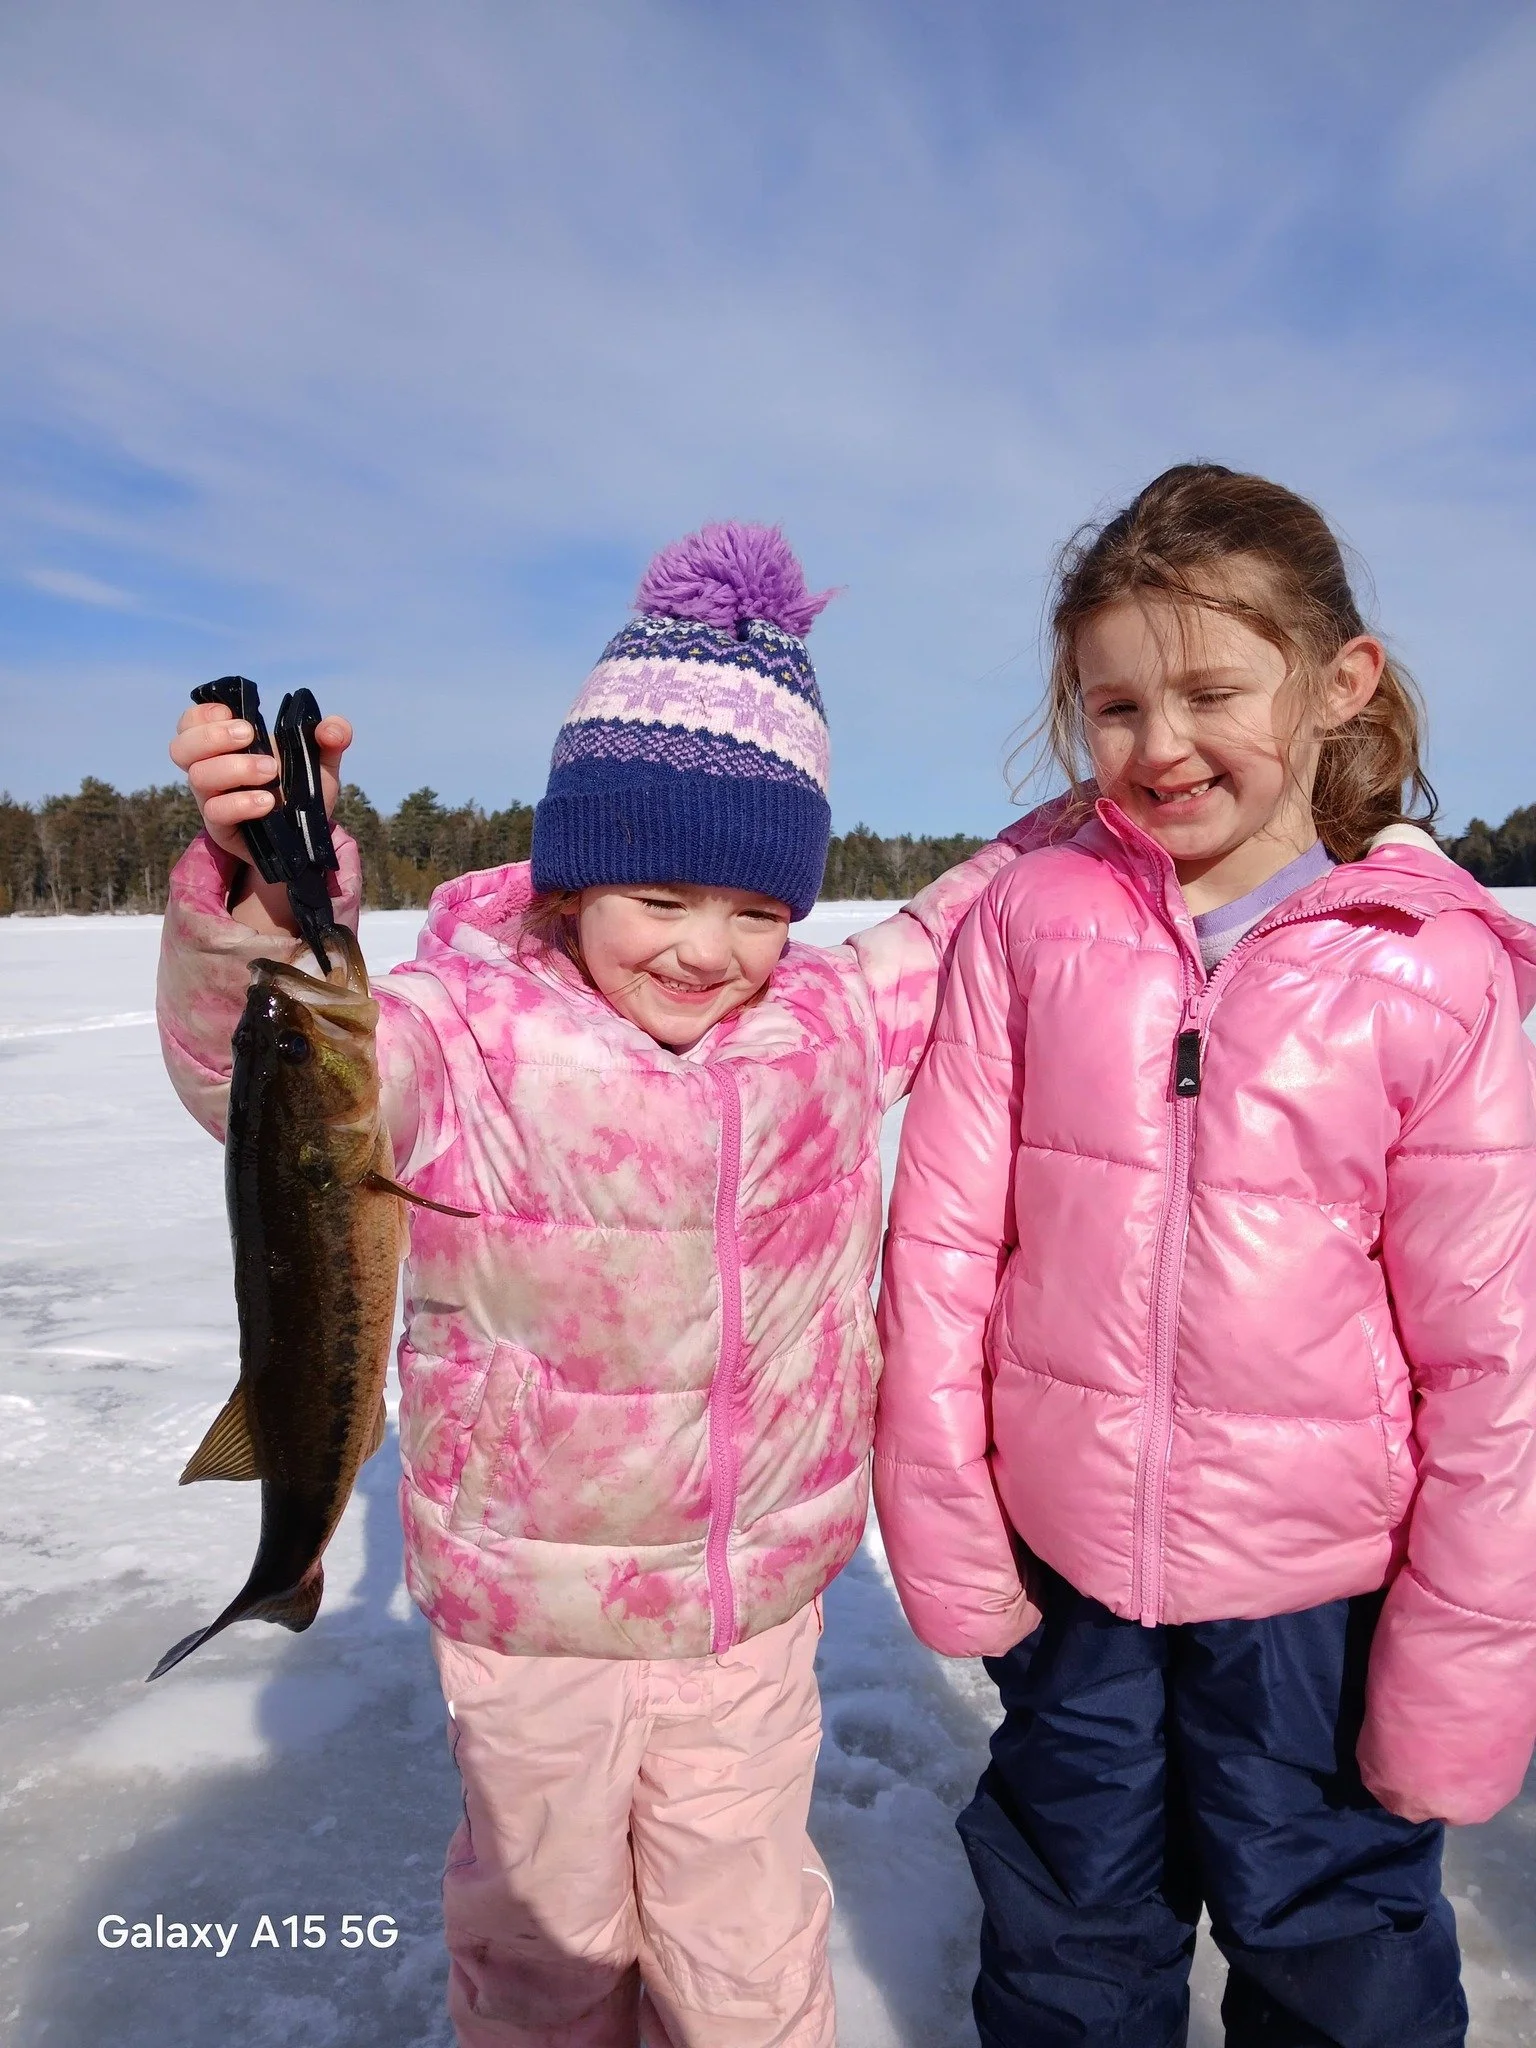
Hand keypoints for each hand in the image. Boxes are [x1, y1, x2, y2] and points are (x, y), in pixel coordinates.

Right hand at [170, 699, 351, 932]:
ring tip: (271, 771)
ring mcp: (213, 799)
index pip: (191, 722)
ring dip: (235, 768)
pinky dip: (241, 803)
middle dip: (213, 736)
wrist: (308, 836)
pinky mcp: (221, 828)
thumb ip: (332, 737)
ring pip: (197, 777)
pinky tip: (267, 802)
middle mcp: (211, 769)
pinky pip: (216, 812)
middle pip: (181, 747)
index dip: (204, 714)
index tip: (240, 716)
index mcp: (225, 745)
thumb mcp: (322, 761)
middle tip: (250, 735)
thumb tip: (332, 729)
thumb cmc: (303, 789)